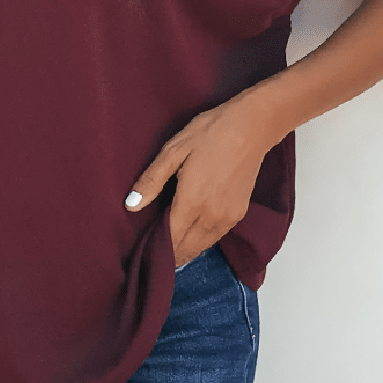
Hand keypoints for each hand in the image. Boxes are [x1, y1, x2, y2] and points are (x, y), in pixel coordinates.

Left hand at [125, 95, 271, 266]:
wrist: (252, 127)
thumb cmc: (210, 133)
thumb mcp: (173, 151)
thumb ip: (151, 180)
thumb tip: (130, 205)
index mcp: (191, 202)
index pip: (170, 239)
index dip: (156, 248)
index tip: (143, 251)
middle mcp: (211, 216)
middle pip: (186, 248)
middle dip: (170, 254)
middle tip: (153, 253)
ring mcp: (228, 217)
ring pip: (202, 246)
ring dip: (186, 251)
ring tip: (169, 250)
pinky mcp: (239, 214)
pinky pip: (216, 237)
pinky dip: (202, 242)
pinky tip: (191, 236)